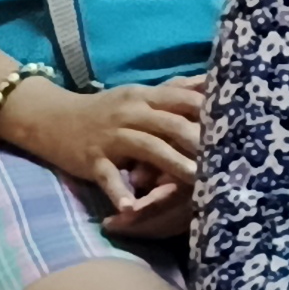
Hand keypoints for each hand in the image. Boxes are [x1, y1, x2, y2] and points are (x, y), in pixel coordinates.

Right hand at [1, 73, 206, 220]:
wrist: (51, 118)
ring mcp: (111, 136)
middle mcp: (131, 112)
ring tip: (196, 182)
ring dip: (173, 165)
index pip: (183, 99)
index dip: (210, 111)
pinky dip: (119, 192)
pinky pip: (108, 176)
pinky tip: (132, 208)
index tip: (238, 125)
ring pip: (148, 148)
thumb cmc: (105, 110)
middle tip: (226, 159)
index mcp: (145, 96)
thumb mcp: (138, 95)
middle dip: (199, 141)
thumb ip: (173, 90)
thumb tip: (212, 81)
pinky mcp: (92, 158)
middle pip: (171, 124)